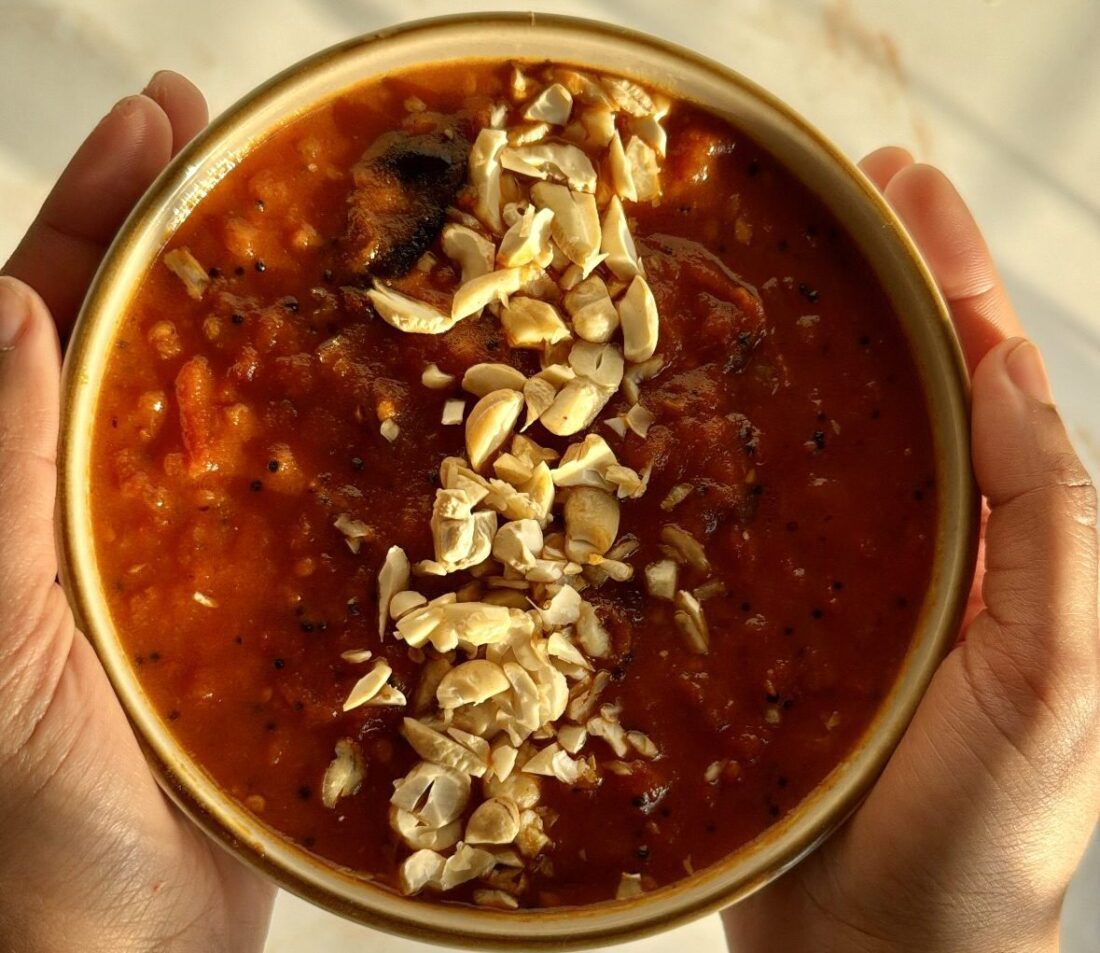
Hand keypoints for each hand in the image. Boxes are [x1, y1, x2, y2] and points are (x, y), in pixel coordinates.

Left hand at [0, 74, 273, 952]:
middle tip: (244, 140)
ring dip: (285, 333)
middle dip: (192, 235)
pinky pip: (314, 512)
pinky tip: (400, 408)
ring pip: (244, 416)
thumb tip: (7, 306)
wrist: (123, 951)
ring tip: (344, 247)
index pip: (54, 315)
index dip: (101, 210)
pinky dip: (351, 455)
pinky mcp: (274, 614)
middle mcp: (109, 504)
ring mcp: (198, 555)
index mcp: (28, 491)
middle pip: (152, 342)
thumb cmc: (26, 824)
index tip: (159, 119)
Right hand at [722, 151, 1098, 952]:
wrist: (877, 950)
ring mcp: (850, 581)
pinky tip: (694, 414)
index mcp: (1012, 545)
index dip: (954, 276)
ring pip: (830, 444)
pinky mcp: (777, 623)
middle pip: (911, 387)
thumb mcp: (1053, 680)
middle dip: (889, 283)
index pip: (988, 378)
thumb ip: (1049, 530)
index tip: (906, 187)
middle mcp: (935, 547)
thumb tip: (1008, 376)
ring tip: (769, 270)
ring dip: (808, 352)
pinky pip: (756, 521)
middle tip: (845, 192)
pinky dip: (734, 457)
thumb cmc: (977, 834)